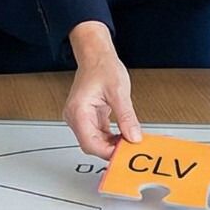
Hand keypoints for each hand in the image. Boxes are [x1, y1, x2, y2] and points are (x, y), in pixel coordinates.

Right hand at [64, 22, 140, 159]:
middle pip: (92, 145)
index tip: (124, 153)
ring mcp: (81, 118)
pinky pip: (98, 134)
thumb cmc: (101, 67)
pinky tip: (123, 136)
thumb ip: (126, 117)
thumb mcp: (119, 92)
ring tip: (129, 141)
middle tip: (130, 149)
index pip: (90, 143)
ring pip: (95, 141)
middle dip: (111, 149)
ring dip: (112, 144)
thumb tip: (133, 136)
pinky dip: (111, 137)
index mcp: (78, 111)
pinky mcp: (88, 117)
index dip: (107, 151)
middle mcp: (75, 116)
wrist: (96, 55)